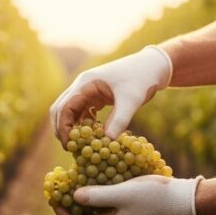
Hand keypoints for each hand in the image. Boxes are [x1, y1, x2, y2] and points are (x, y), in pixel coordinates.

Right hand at [49, 46, 171, 144]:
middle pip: (62, 108)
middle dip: (63, 128)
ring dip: (73, 127)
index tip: (69, 144)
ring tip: (82, 145)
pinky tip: (94, 134)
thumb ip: (120, 119)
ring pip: (72, 111)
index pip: (64, 107)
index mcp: (86, 83)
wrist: (153, 66)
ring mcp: (90, 90)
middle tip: (70, 148)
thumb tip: (107, 140)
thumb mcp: (132, 100)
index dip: (63, 127)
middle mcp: (83, 85)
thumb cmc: (142, 78)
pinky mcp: (98, 96)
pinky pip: (84, 111)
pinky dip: (85, 123)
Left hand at [54, 175, 202, 214]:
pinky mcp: (136, 208)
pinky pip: (112, 202)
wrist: (185, 199)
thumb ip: (97, 195)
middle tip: (63, 187)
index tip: (54, 199)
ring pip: (100, 209)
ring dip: (88, 196)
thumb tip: (74, 195)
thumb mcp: (123, 193)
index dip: (63, 214)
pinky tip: (103, 175)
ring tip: (79, 179)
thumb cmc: (155, 196)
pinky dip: (103, 191)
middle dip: (73, 204)